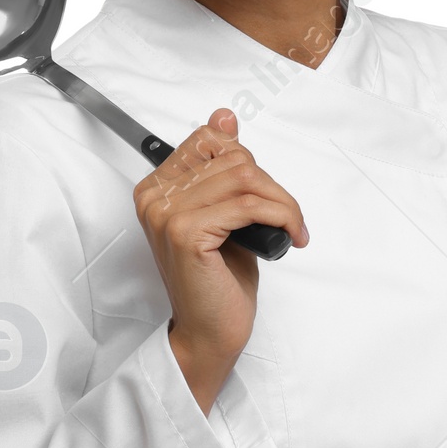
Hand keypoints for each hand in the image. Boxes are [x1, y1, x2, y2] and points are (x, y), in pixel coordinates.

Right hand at [132, 108, 307, 411]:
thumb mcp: (226, 212)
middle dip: (271, 188)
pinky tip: (291, 236)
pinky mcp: (188, 233)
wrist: (210, 332)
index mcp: (155, 188)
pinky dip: (282, 217)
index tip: (264, 192)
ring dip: (282, 203)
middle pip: (233, 160)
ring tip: (292, 228)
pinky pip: (251, 205)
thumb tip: (224, 115)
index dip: (245, 161)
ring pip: (246, 179)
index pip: (208, 140)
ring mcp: (167, 214)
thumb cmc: (218, 278)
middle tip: (285, 217)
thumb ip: (222, 166)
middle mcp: (154, 197)